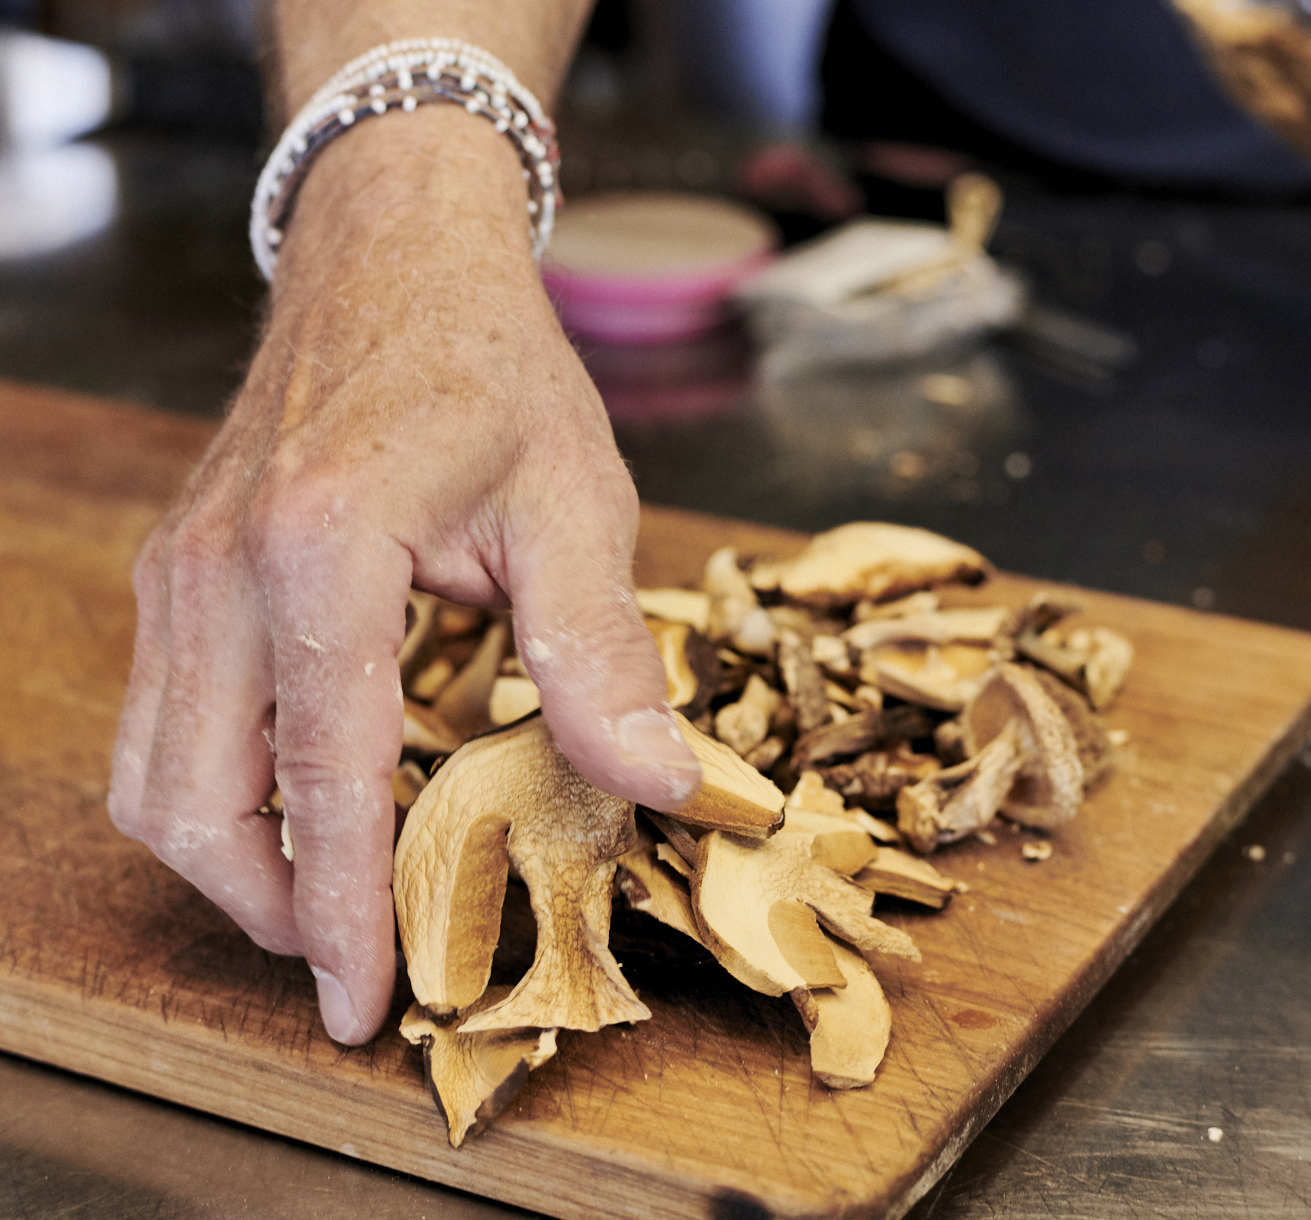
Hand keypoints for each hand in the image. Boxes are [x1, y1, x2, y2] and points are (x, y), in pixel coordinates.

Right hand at [106, 109, 699, 1044]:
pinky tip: (305, 806)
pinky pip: (167, 722)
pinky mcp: (178, 571)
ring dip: (236, 863)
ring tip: (332, 903)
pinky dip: (222, 794)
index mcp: (321, 549)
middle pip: (197, 803)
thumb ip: (600, 654)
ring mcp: (180, 570)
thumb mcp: (574, 502)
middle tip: (360, 963)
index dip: (347, 911)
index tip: (371, 1004)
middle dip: (272, 910)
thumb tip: (657, 784)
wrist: (394, 257)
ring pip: (156, 776)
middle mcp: (220, 569)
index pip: (321, 778)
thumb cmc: (491, 368)